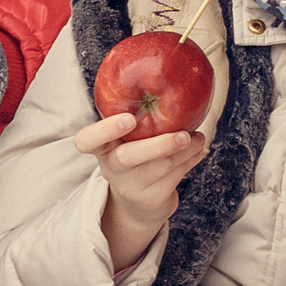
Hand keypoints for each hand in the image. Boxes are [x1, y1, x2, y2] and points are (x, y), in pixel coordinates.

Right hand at [76, 111, 206, 272]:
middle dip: (158, 145)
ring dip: (186, 150)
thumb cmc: (133, 156)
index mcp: (101, 148)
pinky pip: (174, 176)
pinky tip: (197, 150)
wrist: (137, 203)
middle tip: (183, 135)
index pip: (87, 140)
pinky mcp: (151, 199)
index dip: (105, 130)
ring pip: (161, 166)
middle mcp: (111, 168)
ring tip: (198, 138)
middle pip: (127, 157)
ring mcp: (130, 186)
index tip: (128, 119)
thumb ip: (138, 116)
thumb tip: (170, 81)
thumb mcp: (126, 139)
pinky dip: (190, 160)